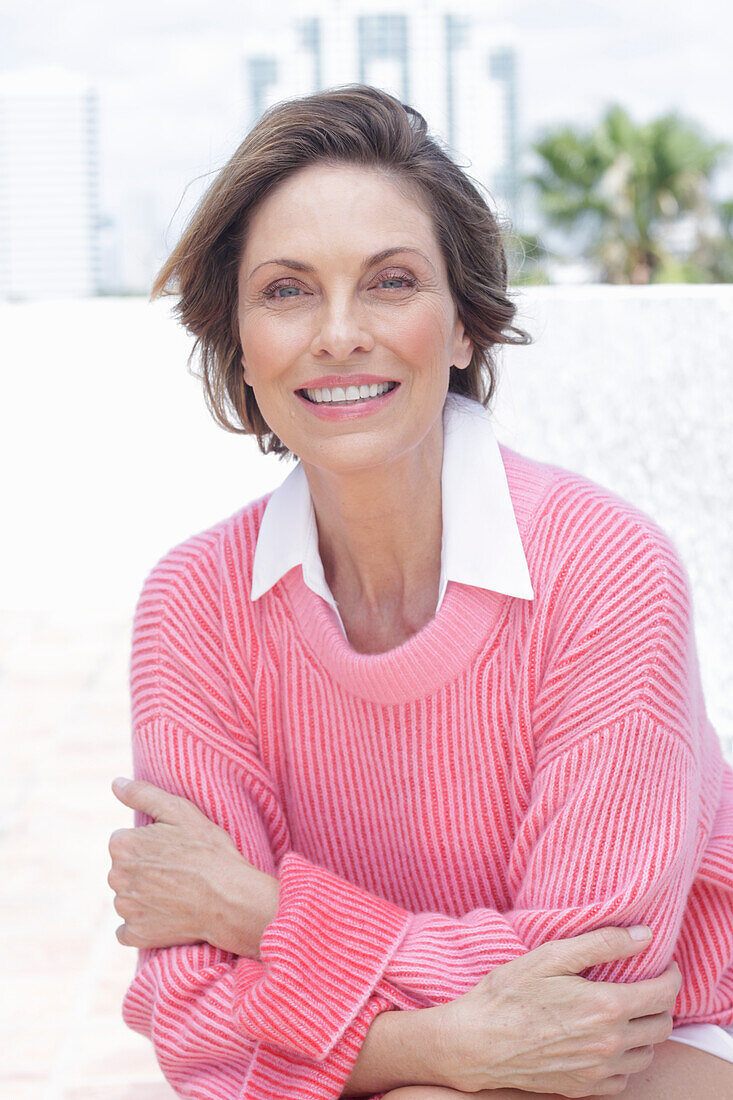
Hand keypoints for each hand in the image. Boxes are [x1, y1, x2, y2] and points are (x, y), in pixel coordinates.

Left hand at [107, 777, 276, 956]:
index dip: (150, 843)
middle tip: (177, 870)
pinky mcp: (135, 934)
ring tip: (176, 892)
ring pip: (127, 898)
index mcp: (122, 845)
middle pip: (124, 870)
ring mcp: (125, 908)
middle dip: (144, 869)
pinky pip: (128, 929)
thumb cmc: (208, 851)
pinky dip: (143, 924)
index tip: (172, 848)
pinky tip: (166, 916)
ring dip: (144, 896)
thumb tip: (116, 783)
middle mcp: (116, 877)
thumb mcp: (180, 811)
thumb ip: (143, 794)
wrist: (229, 898)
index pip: (124, 841)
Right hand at [436, 926, 680, 1097]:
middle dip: (660, 1002)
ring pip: (647, 1054)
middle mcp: (610, 1043)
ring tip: (627, 1012)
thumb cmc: (509, 993)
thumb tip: (644, 935)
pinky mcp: (585, 1089)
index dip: (670, 974)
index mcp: (606, 1006)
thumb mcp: (551, 956)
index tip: (663, 963)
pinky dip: (626, 1059)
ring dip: (645, 1031)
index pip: (663, 992)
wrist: (477, 1042)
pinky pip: (625, 1078)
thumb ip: (602, 943)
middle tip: (644, 985)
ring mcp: (599, 1071)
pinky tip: (607, 1041)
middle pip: (662, 1025)